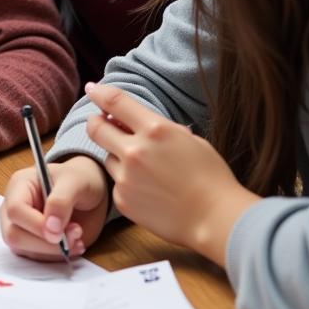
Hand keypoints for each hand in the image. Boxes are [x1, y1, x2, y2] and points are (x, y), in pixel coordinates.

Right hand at [0, 156, 108, 260]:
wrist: (90, 193)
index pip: (15, 210)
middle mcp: (14, 208)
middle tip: (75, 233)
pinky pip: (38, 258)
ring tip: (78, 236)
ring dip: (55, 250)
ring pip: (24, 250)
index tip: (60, 232)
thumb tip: (51, 228)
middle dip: (45, 242)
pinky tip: (75, 244)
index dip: (35, 224)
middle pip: (13, 235)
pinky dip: (58, 256)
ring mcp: (21, 227)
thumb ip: (61, 201)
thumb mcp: (75, 182)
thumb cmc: (79, 180)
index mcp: (19, 186)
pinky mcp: (32, 244)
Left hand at [84, 82, 259, 263]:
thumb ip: (156, 128)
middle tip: (100, 123)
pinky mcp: (122, 199)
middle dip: (96, 122)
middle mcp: (135, 151)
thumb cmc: (210, 177)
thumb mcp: (187, 139)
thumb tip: (130, 119)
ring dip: (118, 156)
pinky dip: (127, 182)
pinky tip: (149, 190)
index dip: (99, 92)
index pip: (115, 102)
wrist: (216, 220)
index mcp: (155, 130)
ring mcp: (126, 177)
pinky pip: (116, 182)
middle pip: (95, 128)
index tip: (92, 89)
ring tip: (145, 169)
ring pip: (107, 157)